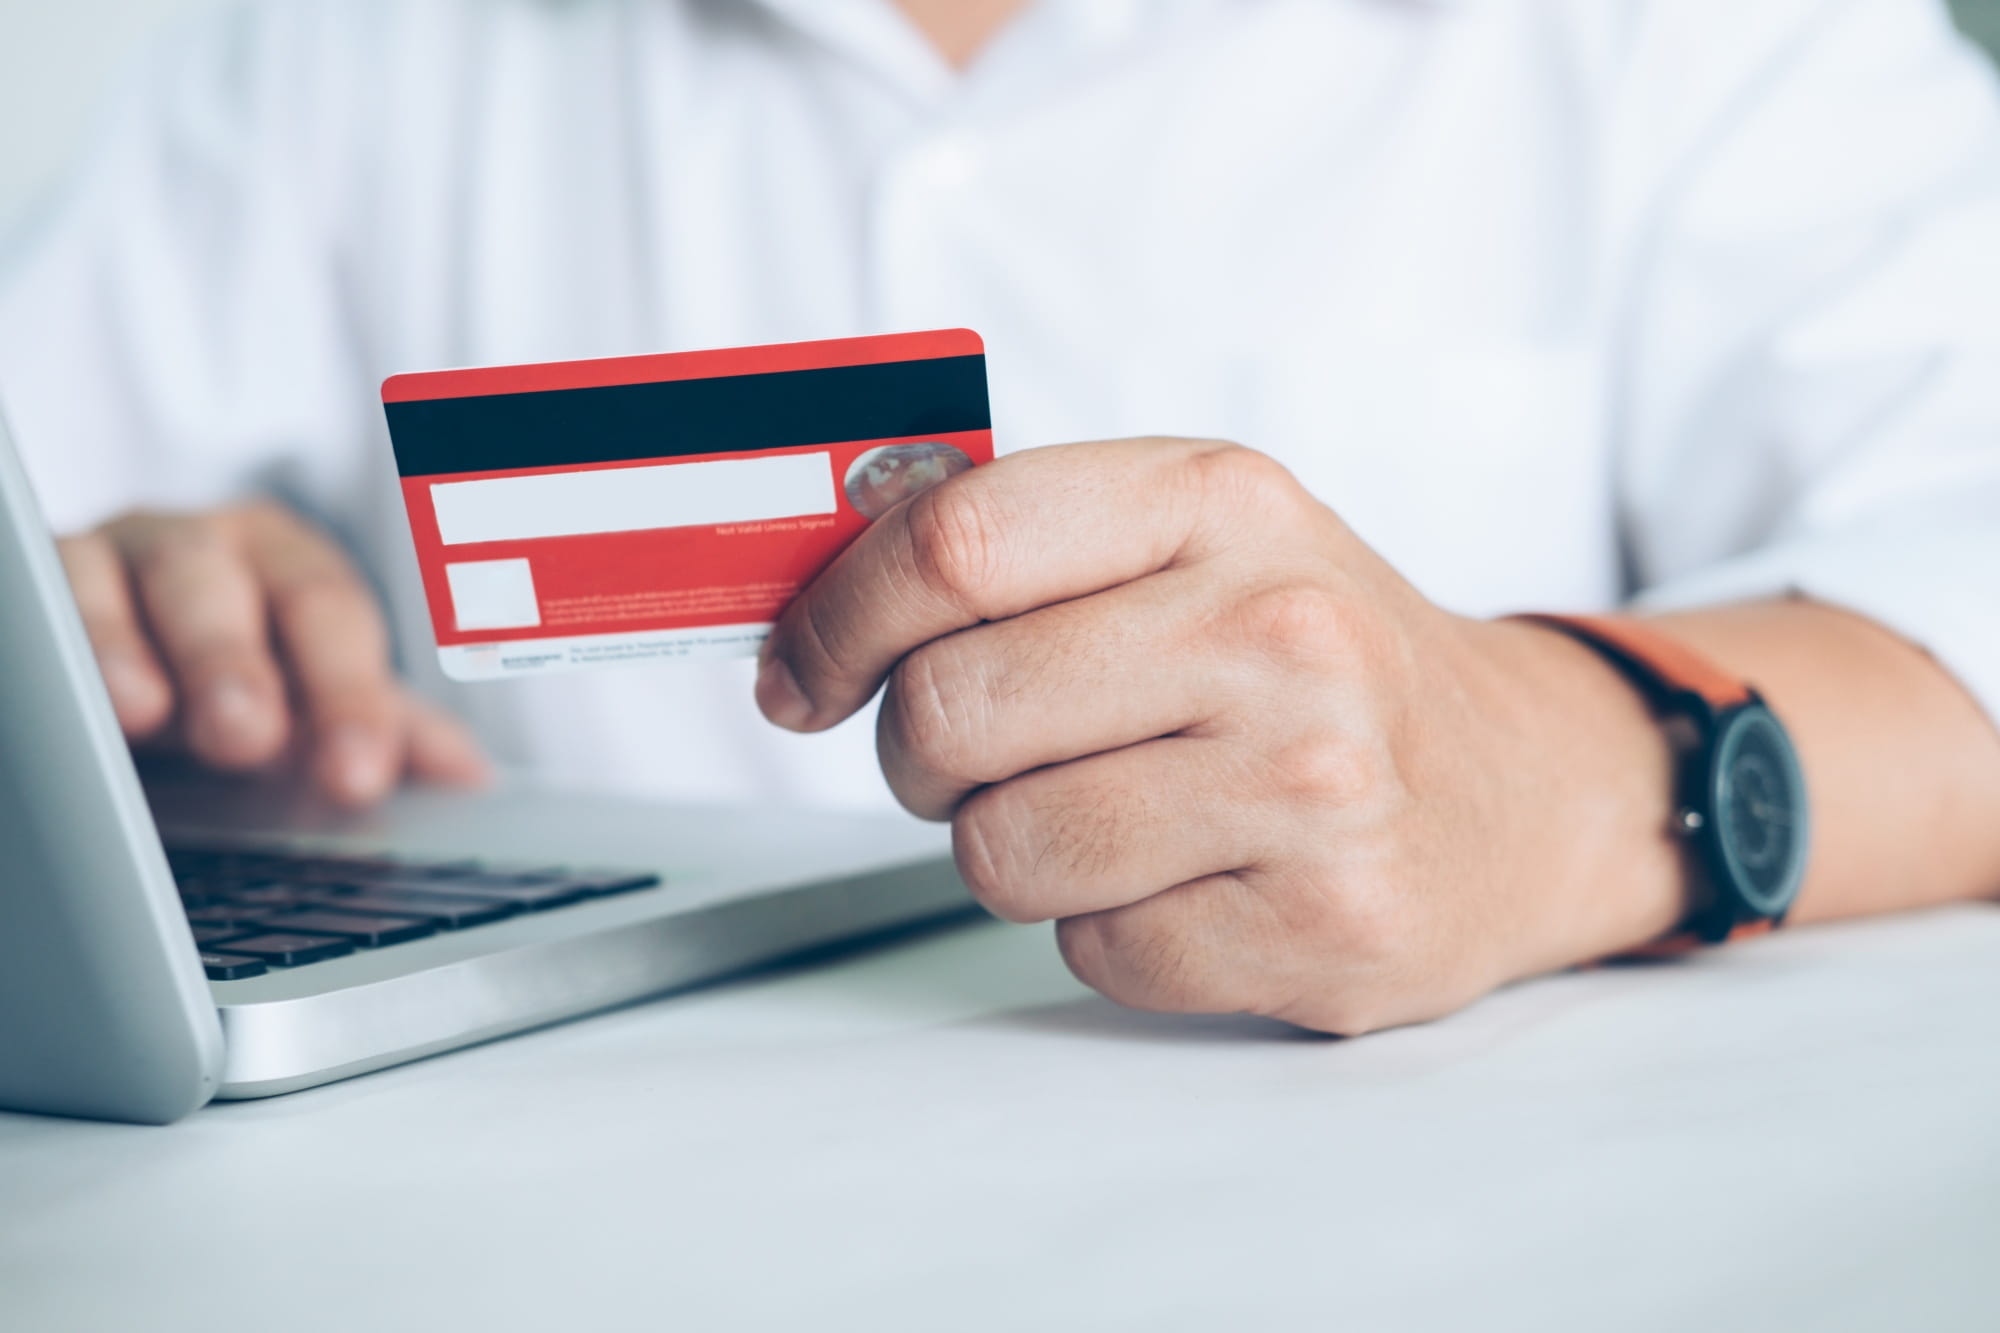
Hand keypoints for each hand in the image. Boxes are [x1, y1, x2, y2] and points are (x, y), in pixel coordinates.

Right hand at [58, 500, 488, 805]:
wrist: (128, 652)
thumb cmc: (241, 672)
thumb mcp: (313, 699)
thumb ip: (385, 730)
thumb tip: (469, 779)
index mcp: (289, 564)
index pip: (329, 615)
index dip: (349, 694)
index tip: (358, 775)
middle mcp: (200, 548)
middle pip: (221, 587)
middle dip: (233, 662)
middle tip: (246, 738)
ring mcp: (105, 560)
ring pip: (108, 581)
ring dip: (123, 645)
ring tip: (138, 712)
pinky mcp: (33, 585)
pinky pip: (32, 600)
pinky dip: (44, 641)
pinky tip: (52, 698)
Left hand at [756, 439, 1690, 1032]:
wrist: (1526, 786)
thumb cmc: (1321, 660)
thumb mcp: (1199, 539)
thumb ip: (1021, 547)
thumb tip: (810, 610)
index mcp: (1221, 501)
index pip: (956, 542)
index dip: (836, 617)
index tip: (801, 673)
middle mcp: (1276, 631)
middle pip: (951, 710)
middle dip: (920, 754)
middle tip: (972, 756)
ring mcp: (1313, 786)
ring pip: (1003, 851)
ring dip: (1014, 849)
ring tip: (1111, 816)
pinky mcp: (1326, 927)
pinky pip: (1094, 953)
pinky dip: (1108, 931)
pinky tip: (1192, 882)